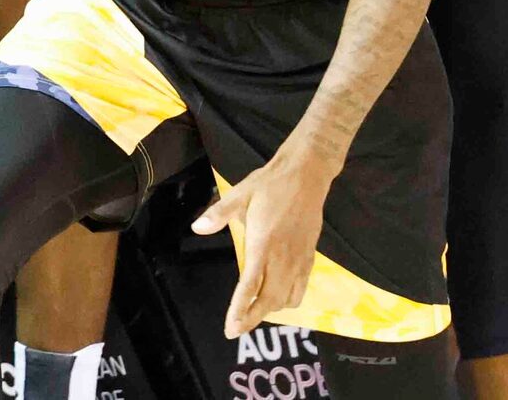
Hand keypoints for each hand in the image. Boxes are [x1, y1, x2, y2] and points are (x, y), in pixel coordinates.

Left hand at [190, 138, 336, 334]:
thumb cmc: (269, 185)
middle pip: (268, 300)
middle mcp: (282, 258)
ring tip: (252, 314)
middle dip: (252, 319)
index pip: (249, 286)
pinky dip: (288, 301)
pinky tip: (277, 299)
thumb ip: (218, 214)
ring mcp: (299, 260)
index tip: (231, 326)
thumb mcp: (239, 194)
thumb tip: (197, 228)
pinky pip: (301, 290)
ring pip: (286, 299)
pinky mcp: (310, 258)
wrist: (305, 176)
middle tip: (236, 330)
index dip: (239, 309)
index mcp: (262, 244)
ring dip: (269, 310)